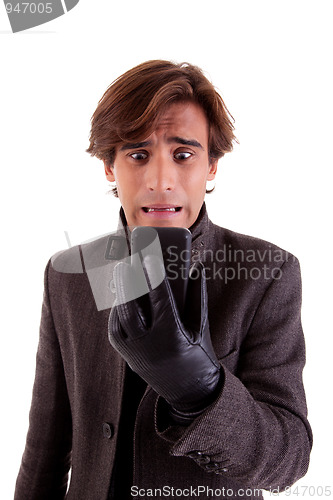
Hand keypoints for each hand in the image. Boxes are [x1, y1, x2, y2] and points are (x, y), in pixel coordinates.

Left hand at [108, 255, 220, 412]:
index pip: (160, 301)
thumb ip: (198, 295)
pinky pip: (116, 330)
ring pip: (120, 320)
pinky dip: (118, 311)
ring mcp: (136, 354)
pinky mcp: (128, 358)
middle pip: (131, 310)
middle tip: (126, 261)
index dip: (154, 277)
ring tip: (122, 273)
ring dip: (120, 295)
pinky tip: (122, 295)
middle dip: (127, 283)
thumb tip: (196, 267)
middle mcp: (150, 347)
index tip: (150, 258)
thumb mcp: (201, 326)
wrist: (191, 393)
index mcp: (173, 338)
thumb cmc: (200, 354)